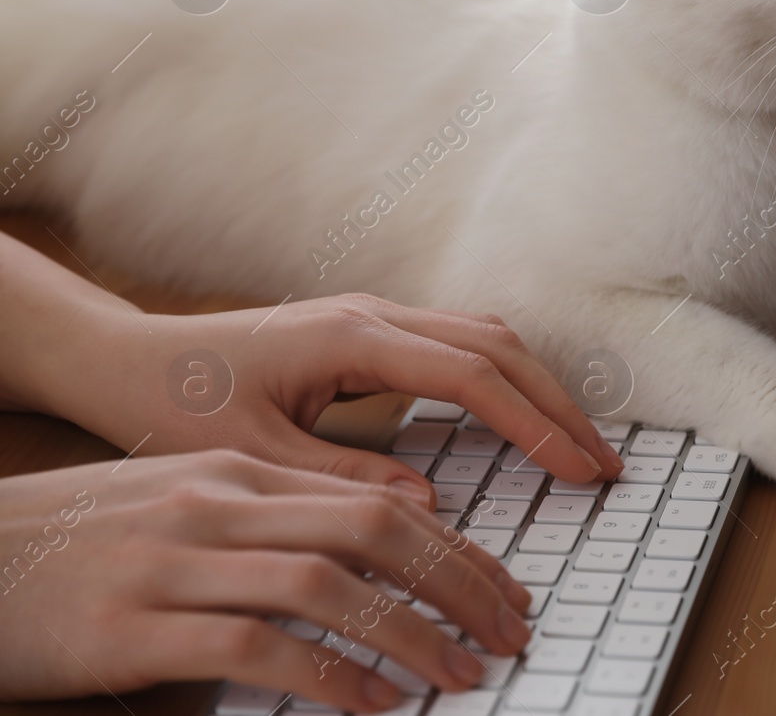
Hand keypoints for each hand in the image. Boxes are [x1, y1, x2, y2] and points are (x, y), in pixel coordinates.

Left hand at [0, 231, 622, 503]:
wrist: (128, 358)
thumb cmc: (176, 403)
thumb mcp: (254, 458)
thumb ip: (343, 478)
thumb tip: (427, 503)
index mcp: (354, 339)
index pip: (473, 376)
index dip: (535, 424)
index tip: (580, 470)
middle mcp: (376, 314)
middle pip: (499, 346)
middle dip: (559, 404)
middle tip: (605, 463)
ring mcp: (376, 316)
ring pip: (487, 337)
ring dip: (539, 388)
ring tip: (579, 445)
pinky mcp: (371, 331)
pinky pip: (461, 345)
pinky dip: (506, 380)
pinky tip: (521, 419)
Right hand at [0, 451, 532, 708]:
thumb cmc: (83, 547)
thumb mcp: (184, 511)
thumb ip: (276, 518)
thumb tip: (385, 542)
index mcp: (235, 476)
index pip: (378, 500)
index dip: (456, 550)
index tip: (504, 590)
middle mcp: (215, 505)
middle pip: (374, 530)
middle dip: (460, 583)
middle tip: (512, 631)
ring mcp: (173, 564)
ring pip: (329, 584)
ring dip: (414, 632)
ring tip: (465, 672)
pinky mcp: (132, 629)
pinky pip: (256, 647)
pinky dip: (329, 675)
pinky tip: (377, 703)